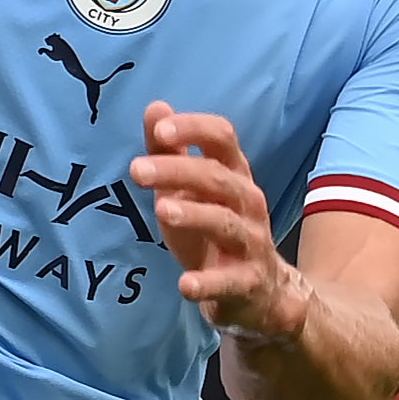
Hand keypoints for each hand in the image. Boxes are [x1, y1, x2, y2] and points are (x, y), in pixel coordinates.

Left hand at [130, 102, 310, 342]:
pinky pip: (230, 281)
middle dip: (177, 171)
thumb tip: (155, 107)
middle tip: (136, 170)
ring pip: (226, 223)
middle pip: (217, 178)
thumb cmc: (214, 228)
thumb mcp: (189, 189)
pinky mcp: (248, 282)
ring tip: (162, 209)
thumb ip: (170, 152)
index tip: (159, 131)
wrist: (261, 292)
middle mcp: (248, 202)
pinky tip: (185, 285)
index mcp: (234, 173)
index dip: (194, 130)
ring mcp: (252, 243)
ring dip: (194, 214)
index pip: (222, 138)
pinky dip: (208, 283)